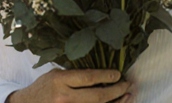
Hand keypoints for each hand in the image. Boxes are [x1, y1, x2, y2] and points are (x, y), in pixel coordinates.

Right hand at [9, 69, 132, 102]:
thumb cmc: (44, 88)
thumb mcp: (56, 75)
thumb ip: (76, 74)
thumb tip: (103, 72)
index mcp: (60, 81)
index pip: (89, 78)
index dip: (107, 76)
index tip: (118, 74)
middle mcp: (64, 97)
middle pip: (97, 96)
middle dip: (117, 91)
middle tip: (127, 85)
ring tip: (127, 95)